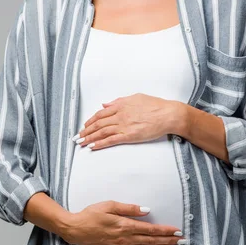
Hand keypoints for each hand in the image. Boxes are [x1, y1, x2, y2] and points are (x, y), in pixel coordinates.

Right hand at [59, 200, 186, 244]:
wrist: (76, 230)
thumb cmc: (92, 215)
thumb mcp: (109, 205)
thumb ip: (129, 208)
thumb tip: (147, 210)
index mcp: (125, 226)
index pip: (151, 229)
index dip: (165, 231)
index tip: (177, 231)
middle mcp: (126, 239)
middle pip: (152, 241)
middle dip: (168, 240)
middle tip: (182, 240)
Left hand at [72, 93, 186, 149]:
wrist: (168, 114)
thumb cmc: (155, 106)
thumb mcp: (136, 98)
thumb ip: (119, 101)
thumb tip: (106, 104)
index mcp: (121, 105)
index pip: (100, 113)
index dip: (90, 120)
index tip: (84, 126)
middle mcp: (120, 115)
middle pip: (98, 123)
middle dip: (86, 131)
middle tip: (77, 137)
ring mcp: (124, 125)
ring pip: (101, 132)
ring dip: (89, 138)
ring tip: (80, 143)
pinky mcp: (129, 136)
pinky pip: (111, 140)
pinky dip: (100, 144)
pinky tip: (92, 147)